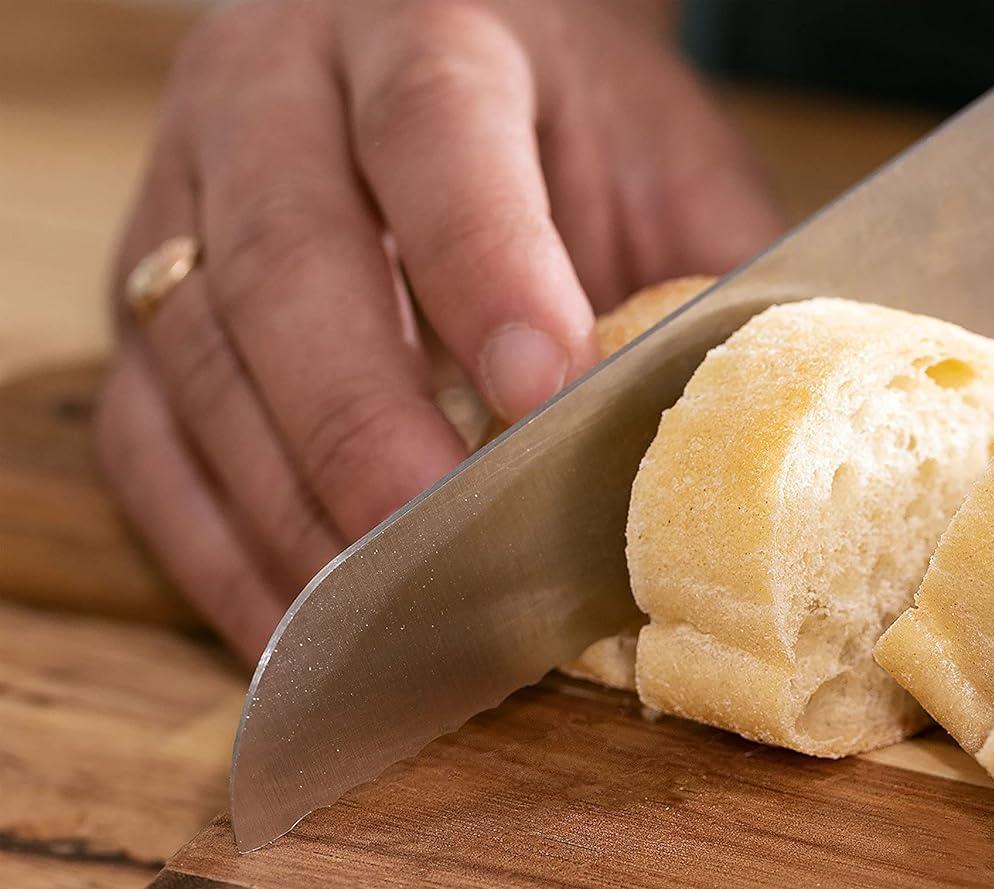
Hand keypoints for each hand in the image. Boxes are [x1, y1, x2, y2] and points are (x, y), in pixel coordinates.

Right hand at [96, 0, 781, 660]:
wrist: (441, 68)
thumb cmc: (565, 136)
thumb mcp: (657, 164)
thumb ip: (704, 276)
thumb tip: (753, 433)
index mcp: (422, 31)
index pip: (437, 135)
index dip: (484, 265)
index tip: (543, 391)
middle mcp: (271, 103)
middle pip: (287, 265)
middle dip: (363, 424)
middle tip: (439, 541)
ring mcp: (183, 211)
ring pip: (201, 366)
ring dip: (289, 510)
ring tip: (383, 619)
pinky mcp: (142, 323)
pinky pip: (147, 451)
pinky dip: (217, 554)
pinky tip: (299, 625)